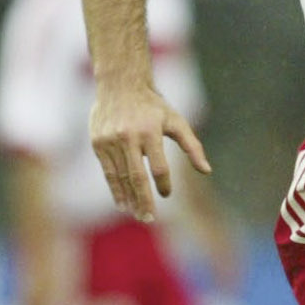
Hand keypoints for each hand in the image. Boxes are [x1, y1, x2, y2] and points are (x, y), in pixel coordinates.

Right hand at [89, 81, 210, 222]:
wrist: (120, 85)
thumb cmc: (153, 106)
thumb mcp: (176, 122)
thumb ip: (192, 147)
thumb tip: (207, 171)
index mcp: (150, 132)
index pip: (158, 167)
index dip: (163, 184)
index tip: (167, 194)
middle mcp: (128, 137)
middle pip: (136, 177)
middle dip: (143, 200)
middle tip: (149, 219)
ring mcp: (110, 141)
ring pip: (120, 177)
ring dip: (128, 198)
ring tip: (137, 214)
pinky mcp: (98, 143)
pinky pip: (107, 171)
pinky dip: (115, 188)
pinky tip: (122, 202)